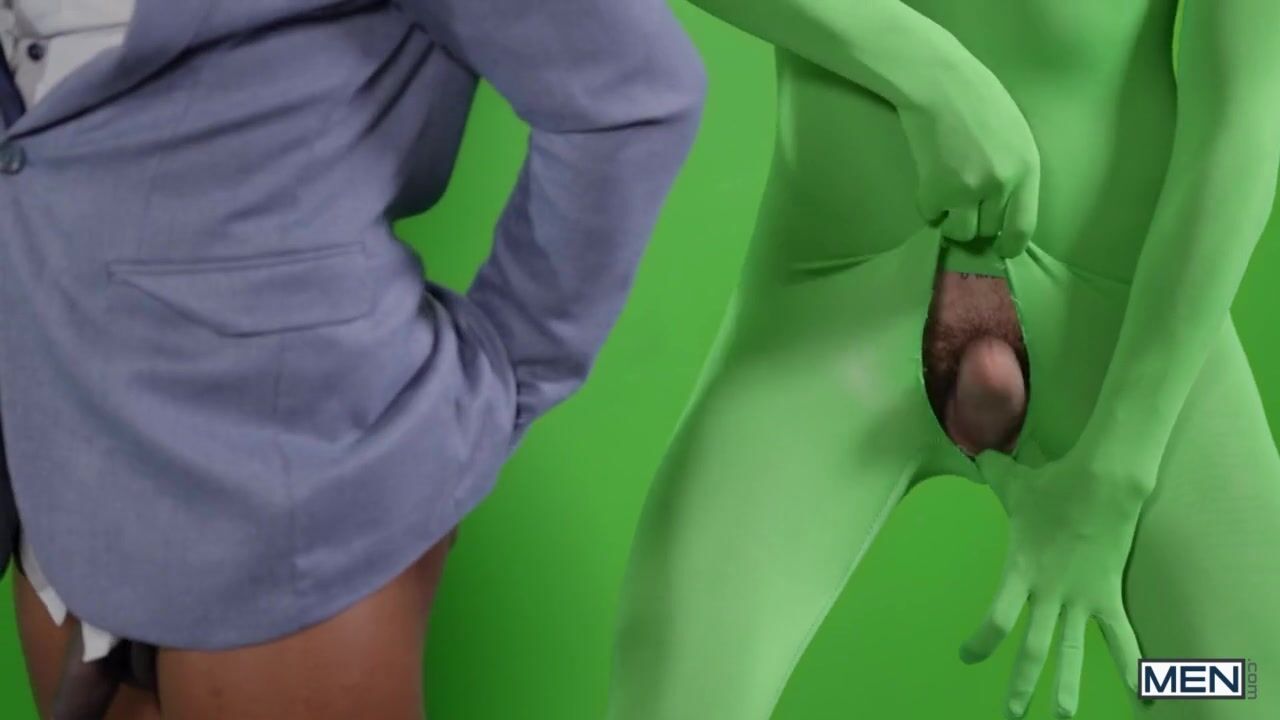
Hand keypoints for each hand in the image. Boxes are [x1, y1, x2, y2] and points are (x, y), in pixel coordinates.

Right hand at [899, 61, 1039, 257]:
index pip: (1023, 226)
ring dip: (949, 222)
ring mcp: (968, 190)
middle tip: (962, 211)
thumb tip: (1002, 209)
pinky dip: (927, 206)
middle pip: (987, 231)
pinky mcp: (937, 191)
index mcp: (1027, 168)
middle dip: (974, 225)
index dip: (1009, 245)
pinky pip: (930, 215)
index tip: (998, 249)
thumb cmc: (977, 99)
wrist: (939, 82)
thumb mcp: (1014, 134)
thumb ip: (1014, 170)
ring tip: (944, 201)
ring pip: (959, 231)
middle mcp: (1002, 185)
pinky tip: (928, 182)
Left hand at [963, 442, 1154, 717]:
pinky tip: (1141, 700)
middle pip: (1034, 648)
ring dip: (1067, 687)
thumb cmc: (1054, 482)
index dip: (980, 641)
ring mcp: (1081, 597)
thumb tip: (977, 454)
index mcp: (1020, 570)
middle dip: (1022, 683)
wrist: (1104, 480)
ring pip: (1074, 652)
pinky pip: (1121, 638)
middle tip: (1012, 714)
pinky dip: (1131, 668)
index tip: (967, 655)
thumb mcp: (1012, 481)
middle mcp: (1049, 592)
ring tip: (1061, 718)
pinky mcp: (1108, 595)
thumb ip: (991, 474)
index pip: (996, 617)